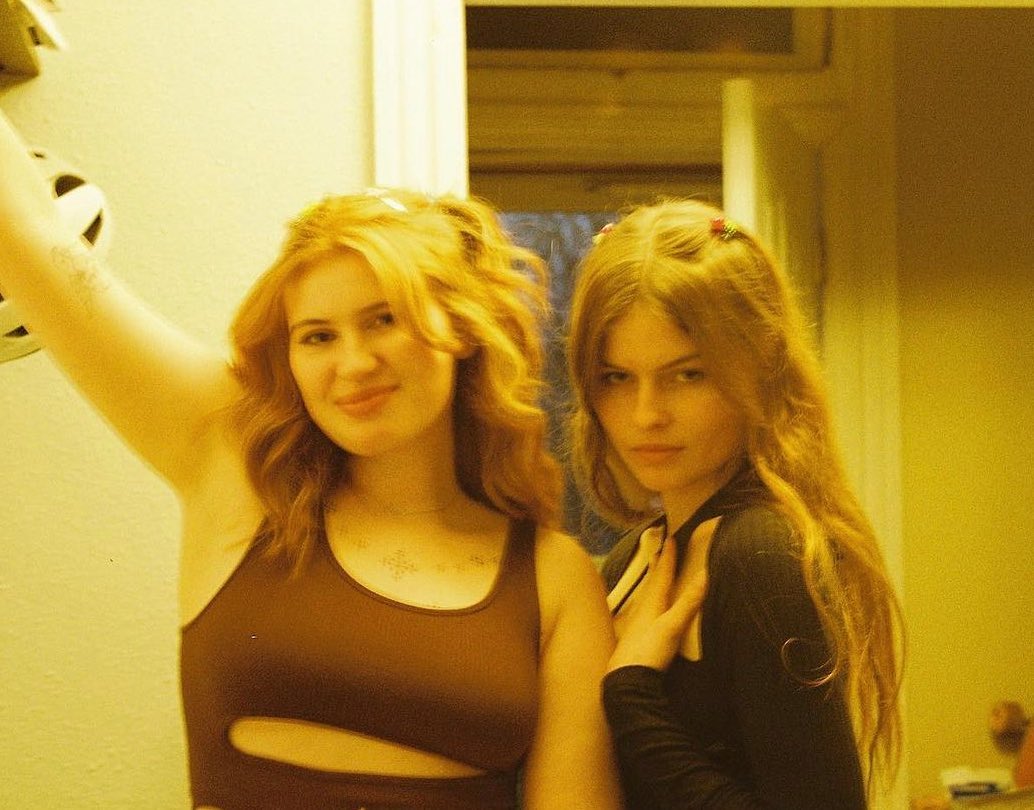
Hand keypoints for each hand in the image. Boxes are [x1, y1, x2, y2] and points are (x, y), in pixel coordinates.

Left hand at [607, 536, 706, 672]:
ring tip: (654, 573)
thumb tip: (704, 574)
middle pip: (652, 582)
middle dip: (658, 566)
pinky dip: (649, 601)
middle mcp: (642, 609)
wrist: (626, 679)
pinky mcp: (635, 637)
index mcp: (652, 603)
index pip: (662, 575)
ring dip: (652, 582)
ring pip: (646, 595)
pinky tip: (647, 609)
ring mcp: (636, 623)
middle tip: (659, 550)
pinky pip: (644, 609)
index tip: (671, 539)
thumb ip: (688, 602)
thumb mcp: (673, 625)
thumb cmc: (649, 650)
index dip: (668, 557)